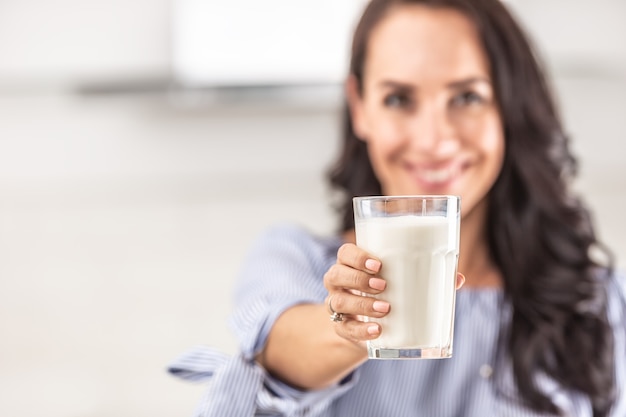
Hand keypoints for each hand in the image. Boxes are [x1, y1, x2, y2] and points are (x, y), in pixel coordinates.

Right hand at [323, 243, 465, 343]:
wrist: (369, 326)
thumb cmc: (389, 295)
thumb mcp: (402, 284)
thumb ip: (427, 278)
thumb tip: (458, 278)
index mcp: (352, 265)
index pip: (345, 253)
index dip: (357, 257)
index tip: (378, 264)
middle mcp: (340, 283)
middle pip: (336, 274)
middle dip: (359, 279)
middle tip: (383, 285)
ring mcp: (337, 305)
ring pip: (337, 301)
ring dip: (361, 304)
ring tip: (386, 309)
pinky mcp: (341, 328)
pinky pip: (344, 329)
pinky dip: (360, 330)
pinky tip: (376, 330)